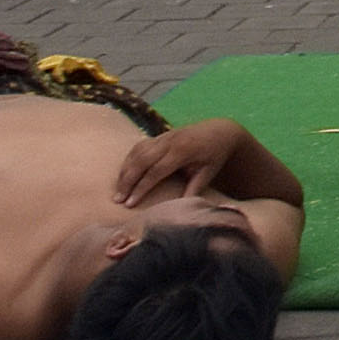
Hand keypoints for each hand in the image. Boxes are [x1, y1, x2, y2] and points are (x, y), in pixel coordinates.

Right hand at [115, 119, 244, 207]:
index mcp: (183, 150)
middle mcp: (170, 141)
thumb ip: (194, 188)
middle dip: (127, 181)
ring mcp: (163, 136)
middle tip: (117, 199)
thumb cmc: (215, 154)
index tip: (129, 203)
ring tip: (117, 190)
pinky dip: (129, 160)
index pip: (156, 171)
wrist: (221, 130)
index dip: (141, 188)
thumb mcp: (209, 172)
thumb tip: (180, 209)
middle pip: (141, 160)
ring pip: (137, 152)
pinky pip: (139, 146)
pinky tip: (123, 174)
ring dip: (125, 171)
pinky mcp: (160, 135)